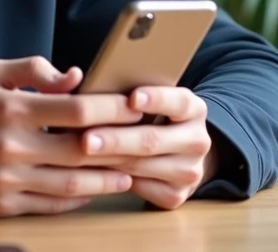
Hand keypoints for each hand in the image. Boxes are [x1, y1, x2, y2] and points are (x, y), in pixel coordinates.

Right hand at [0, 57, 146, 216]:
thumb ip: (34, 69)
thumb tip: (76, 76)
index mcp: (12, 108)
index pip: (77, 109)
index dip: (113, 108)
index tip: (136, 106)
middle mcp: (11, 146)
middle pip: (82, 150)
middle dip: (120, 147)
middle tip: (145, 143)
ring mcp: (7, 180)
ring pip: (71, 185)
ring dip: (106, 181)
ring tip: (129, 174)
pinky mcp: (1, 206)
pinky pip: (50, 207)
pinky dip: (77, 200)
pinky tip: (93, 191)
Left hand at [79, 87, 214, 210]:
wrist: (179, 156)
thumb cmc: (153, 118)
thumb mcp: (152, 100)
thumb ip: (130, 91)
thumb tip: (83, 80)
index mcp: (194, 109)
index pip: (179, 102)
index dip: (156, 99)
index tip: (132, 98)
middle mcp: (197, 141)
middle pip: (153, 140)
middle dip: (116, 140)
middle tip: (86, 139)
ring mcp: (189, 171)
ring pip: (142, 166)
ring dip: (108, 161)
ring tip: (79, 155)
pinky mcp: (177, 196)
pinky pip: (140, 188)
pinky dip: (113, 180)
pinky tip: (92, 171)